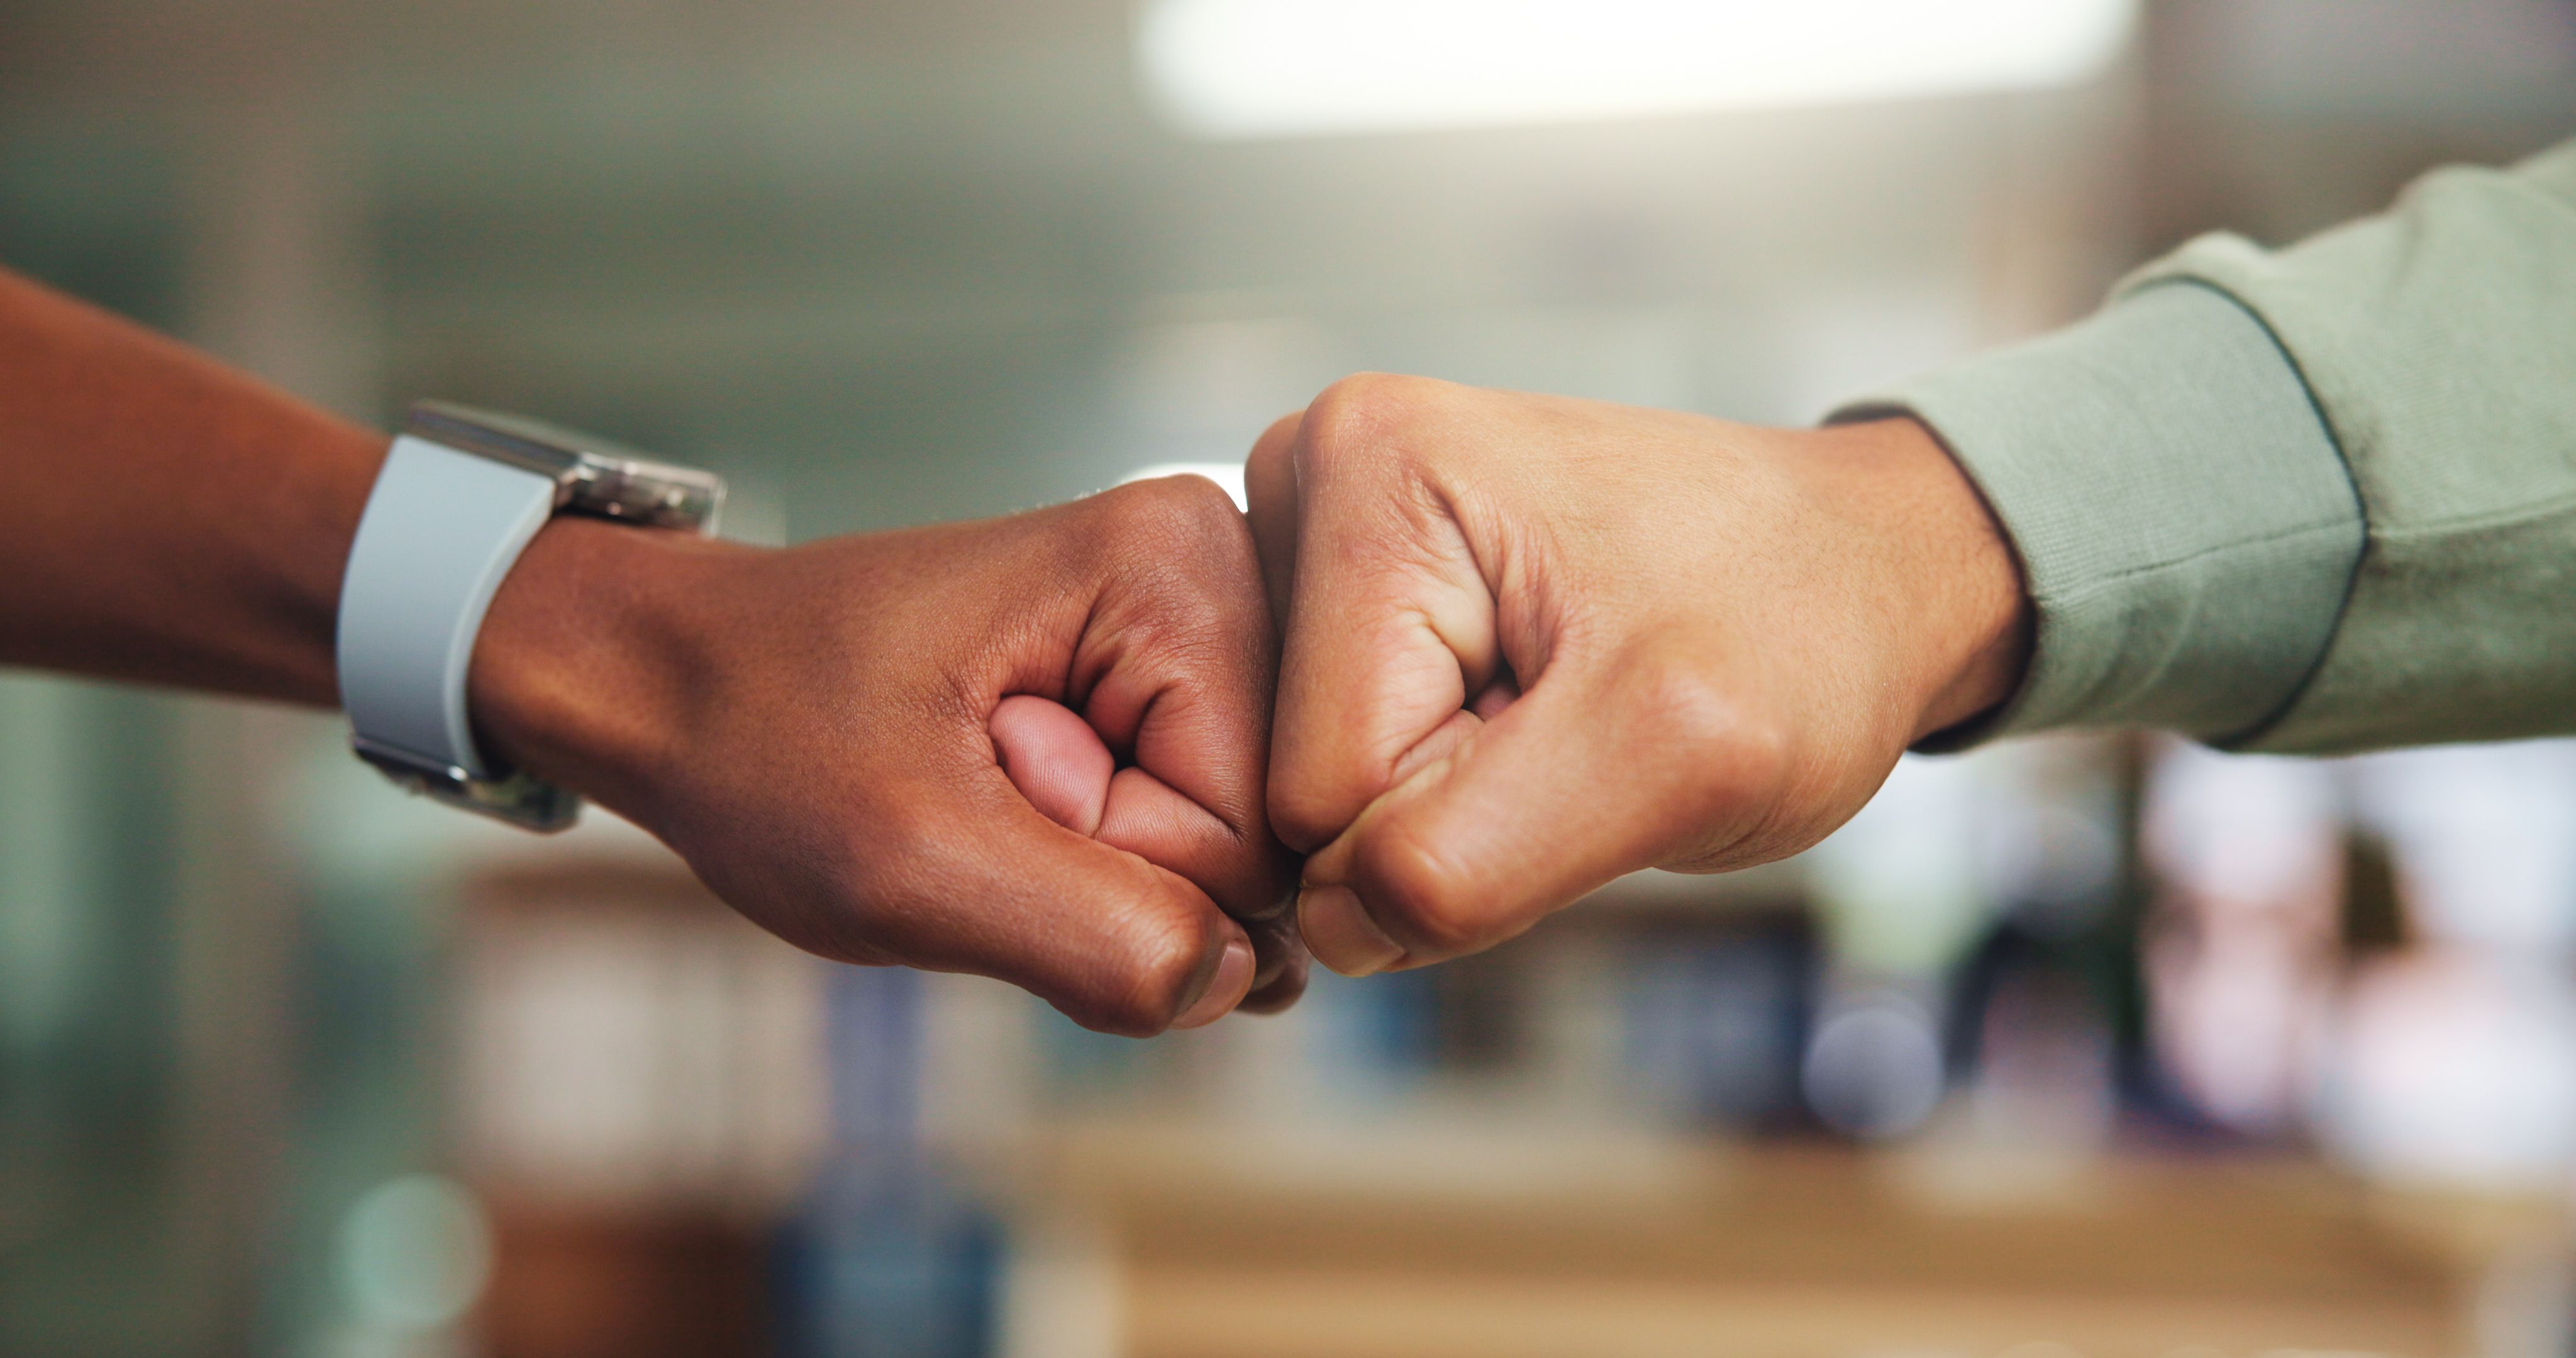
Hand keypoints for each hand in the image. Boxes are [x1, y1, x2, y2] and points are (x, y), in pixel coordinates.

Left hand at [469, 476, 1301, 1034]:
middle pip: (1260, 830)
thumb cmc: (757, 738)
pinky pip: (1190, 826)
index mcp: (1173, 567)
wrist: (669, 674)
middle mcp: (1213, 563)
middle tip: (980, 798)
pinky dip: (1099, 850)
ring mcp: (1194, 613)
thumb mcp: (908, 863)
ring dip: (1105, 870)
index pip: (1256, 829)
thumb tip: (1242, 981)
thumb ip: (1095, 939)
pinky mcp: (1165, 665)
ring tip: (986, 790)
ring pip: (1227, 843)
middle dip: (1121, 871)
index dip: (1122, 873)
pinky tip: (1013, 794)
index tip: (991, 797)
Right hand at [1247, 375, 2028, 975]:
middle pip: (1298, 788)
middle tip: (1579, 731)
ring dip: (1448, 800)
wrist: (1859, 570)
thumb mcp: (1672, 757)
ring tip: (1560, 708)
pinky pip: (1344, 765)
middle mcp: (1307, 476)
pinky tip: (1525, 706)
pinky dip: (1446, 776)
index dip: (1462, 824)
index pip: (1319, 789)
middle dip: (1446, 809)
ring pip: (1316, 792)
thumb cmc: (1799, 627)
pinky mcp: (1345, 593)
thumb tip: (1327, 927)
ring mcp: (1319, 536)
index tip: (1584, 743)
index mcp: (1361, 469)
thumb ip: (1471, 861)